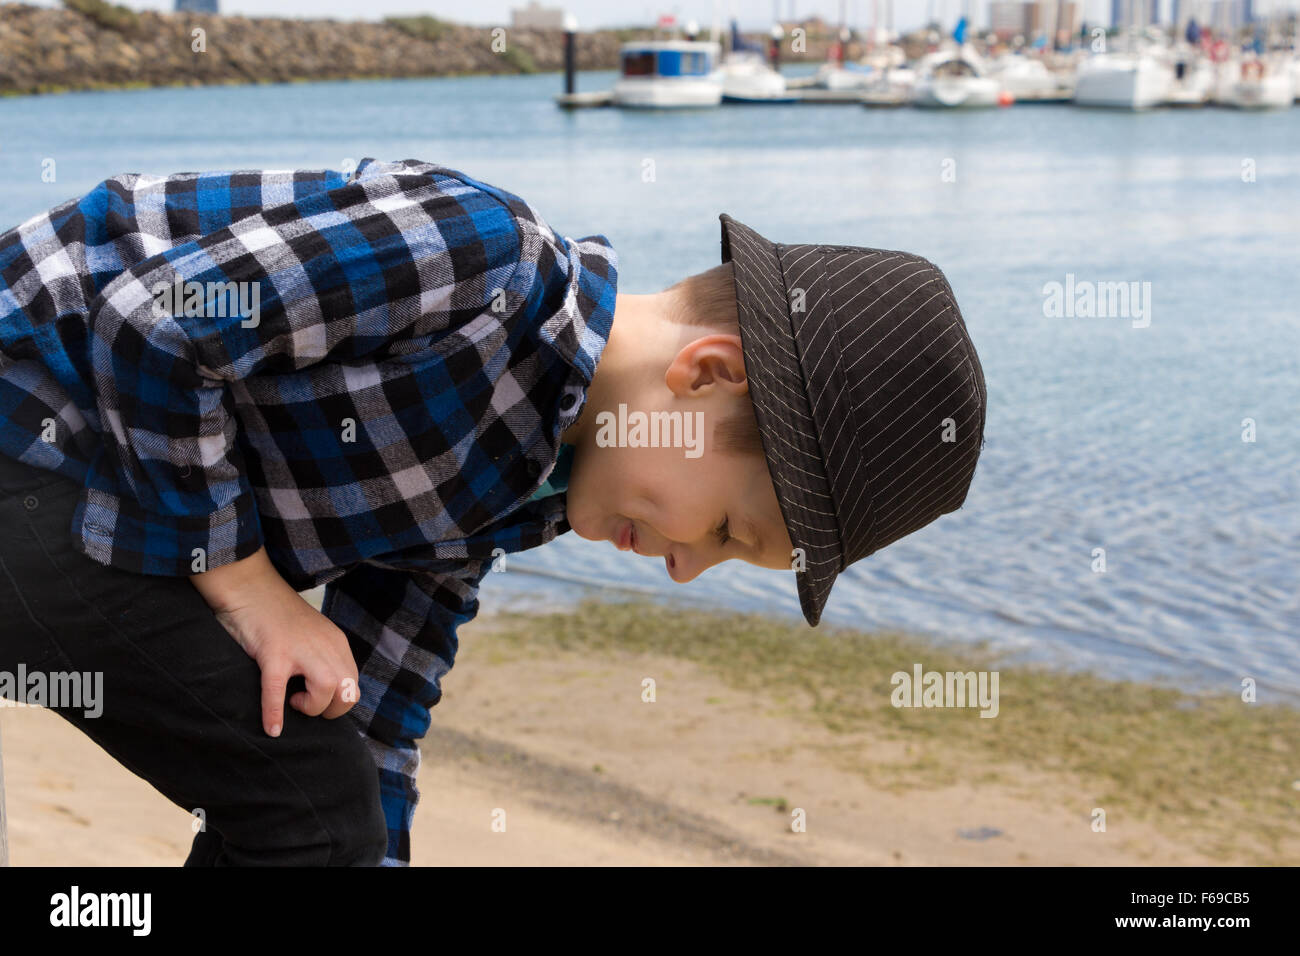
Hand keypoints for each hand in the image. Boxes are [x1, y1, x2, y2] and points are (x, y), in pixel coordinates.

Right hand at [190, 547, 358, 736]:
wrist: (250, 587)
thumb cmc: (275, 616)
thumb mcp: (312, 636)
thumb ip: (322, 658)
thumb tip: (325, 694)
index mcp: (337, 644)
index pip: (353, 684)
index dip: (337, 702)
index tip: (317, 700)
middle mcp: (326, 646)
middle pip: (348, 692)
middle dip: (331, 710)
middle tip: (306, 704)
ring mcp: (301, 649)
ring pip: (326, 692)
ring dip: (311, 707)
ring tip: (292, 700)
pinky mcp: (274, 653)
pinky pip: (278, 692)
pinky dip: (275, 714)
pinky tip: (272, 729)